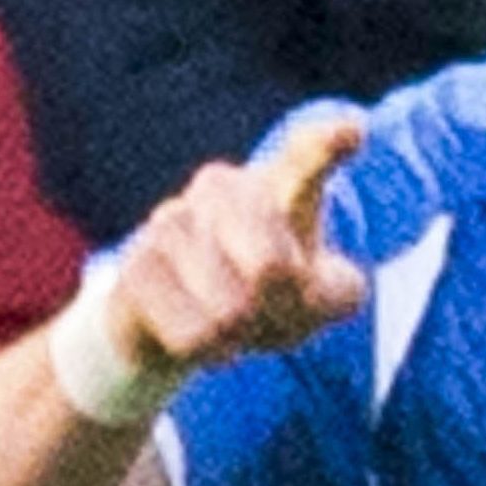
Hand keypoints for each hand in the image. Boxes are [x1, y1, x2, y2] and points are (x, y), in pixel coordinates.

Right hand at [108, 111, 370, 372]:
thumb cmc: (270, 295)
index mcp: (280, 184)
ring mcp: (171, 219)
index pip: (306, 158)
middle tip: (268, 307)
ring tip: (230, 319)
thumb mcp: (321, 297)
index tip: (351, 133)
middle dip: (279, 309)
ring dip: (241, 336)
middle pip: (272, 271)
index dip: (326, 147)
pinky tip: (200, 333)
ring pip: (229, 312)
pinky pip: (192, 335)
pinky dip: (207, 352)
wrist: (184, 324)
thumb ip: (337, 292)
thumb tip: (315, 286)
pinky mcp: (134, 266)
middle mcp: (222, 187)